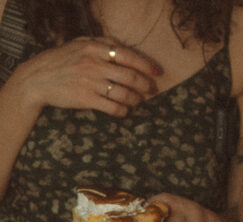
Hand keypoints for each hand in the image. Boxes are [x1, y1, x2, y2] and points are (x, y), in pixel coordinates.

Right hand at [14, 36, 158, 117]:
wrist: (38, 78)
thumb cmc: (62, 60)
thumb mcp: (79, 44)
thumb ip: (101, 43)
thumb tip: (124, 48)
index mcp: (94, 47)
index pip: (128, 55)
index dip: (146, 65)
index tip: (157, 72)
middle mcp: (93, 63)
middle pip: (129, 76)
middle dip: (145, 85)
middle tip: (151, 90)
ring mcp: (90, 82)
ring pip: (123, 93)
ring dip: (136, 100)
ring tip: (138, 101)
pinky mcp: (86, 99)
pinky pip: (112, 107)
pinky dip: (123, 111)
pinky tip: (125, 111)